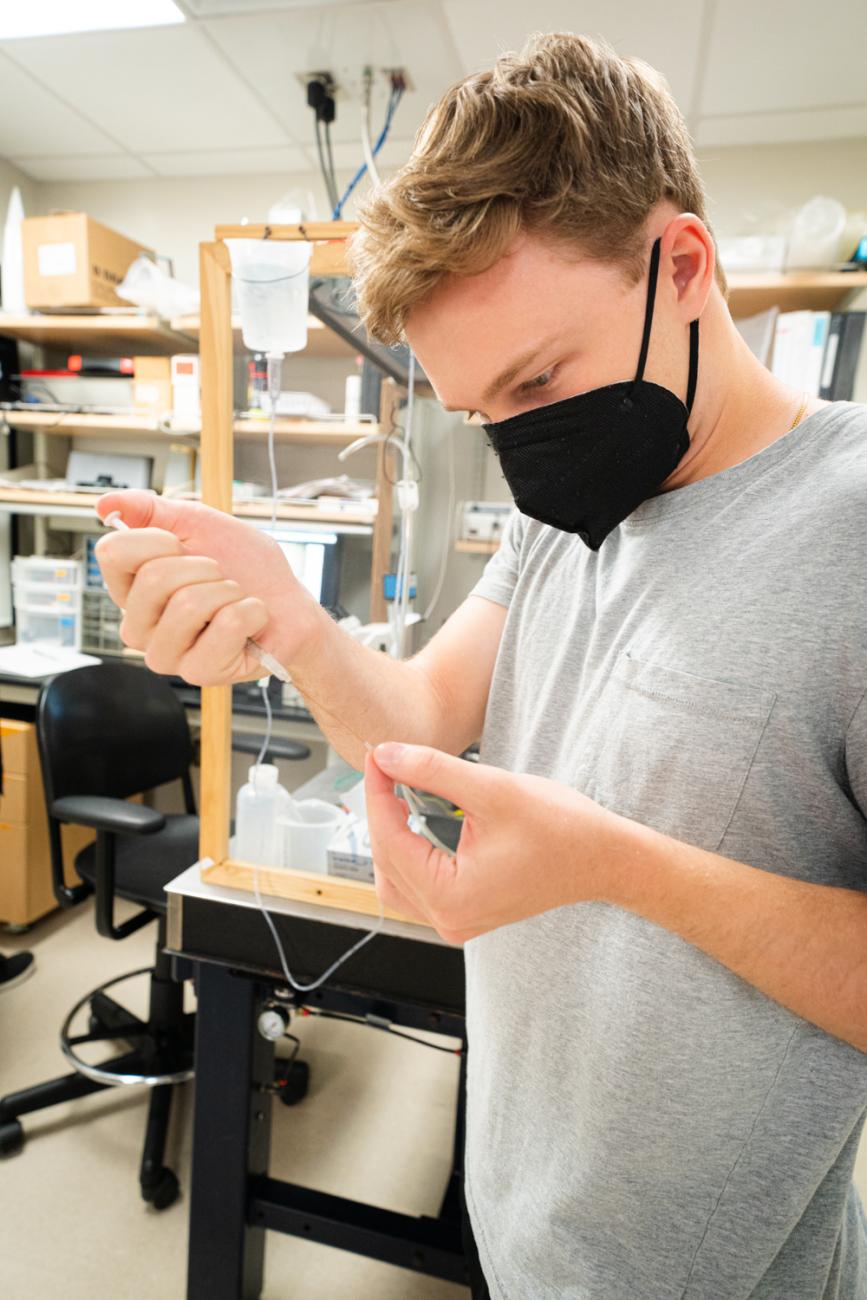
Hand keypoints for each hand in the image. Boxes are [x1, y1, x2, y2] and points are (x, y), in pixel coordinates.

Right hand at [94, 489, 322, 685]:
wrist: (290, 607)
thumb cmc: (246, 569)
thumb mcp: (201, 524)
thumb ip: (151, 511)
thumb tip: (103, 504)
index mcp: (131, 589)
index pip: (112, 553)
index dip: (156, 539)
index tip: (184, 546)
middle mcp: (138, 626)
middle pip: (154, 578)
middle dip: (205, 567)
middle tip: (221, 578)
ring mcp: (165, 654)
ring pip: (189, 604)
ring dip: (229, 591)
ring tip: (235, 600)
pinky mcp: (199, 673)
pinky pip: (226, 625)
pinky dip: (251, 611)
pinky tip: (250, 623)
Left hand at [364, 742, 617, 942]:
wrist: (603, 858)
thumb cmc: (561, 827)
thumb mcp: (492, 788)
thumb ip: (431, 771)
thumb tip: (386, 755)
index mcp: (452, 896)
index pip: (390, 840)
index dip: (377, 792)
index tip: (375, 755)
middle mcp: (449, 919)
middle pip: (387, 861)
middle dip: (382, 812)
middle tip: (386, 766)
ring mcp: (456, 921)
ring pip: (396, 878)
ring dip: (392, 835)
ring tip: (398, 791)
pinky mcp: (464, 914)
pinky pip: (417, 886)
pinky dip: (410, 853)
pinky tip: (416, 819)